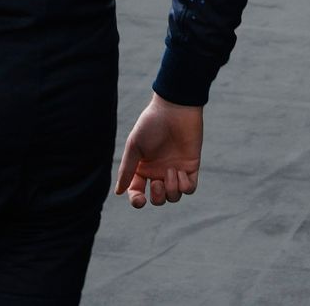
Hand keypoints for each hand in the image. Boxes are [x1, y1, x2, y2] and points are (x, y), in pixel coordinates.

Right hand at [114, 94, 202, 208]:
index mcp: (143, 168)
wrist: (175, 109)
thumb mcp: (134, 146)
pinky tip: (180, 171)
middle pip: (158, 199)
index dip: (137, 200)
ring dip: (171, 190)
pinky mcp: (191, 167)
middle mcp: (159, 172)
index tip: (140, 200)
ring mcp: (175, 170)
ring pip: (173, 197)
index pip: (138, 192)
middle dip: (158, 197)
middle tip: (158, 181)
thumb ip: (127, 170)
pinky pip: (189, 189)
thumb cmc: (152, 124)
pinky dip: (184, 186)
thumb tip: (118, 192)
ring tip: (171, 170)